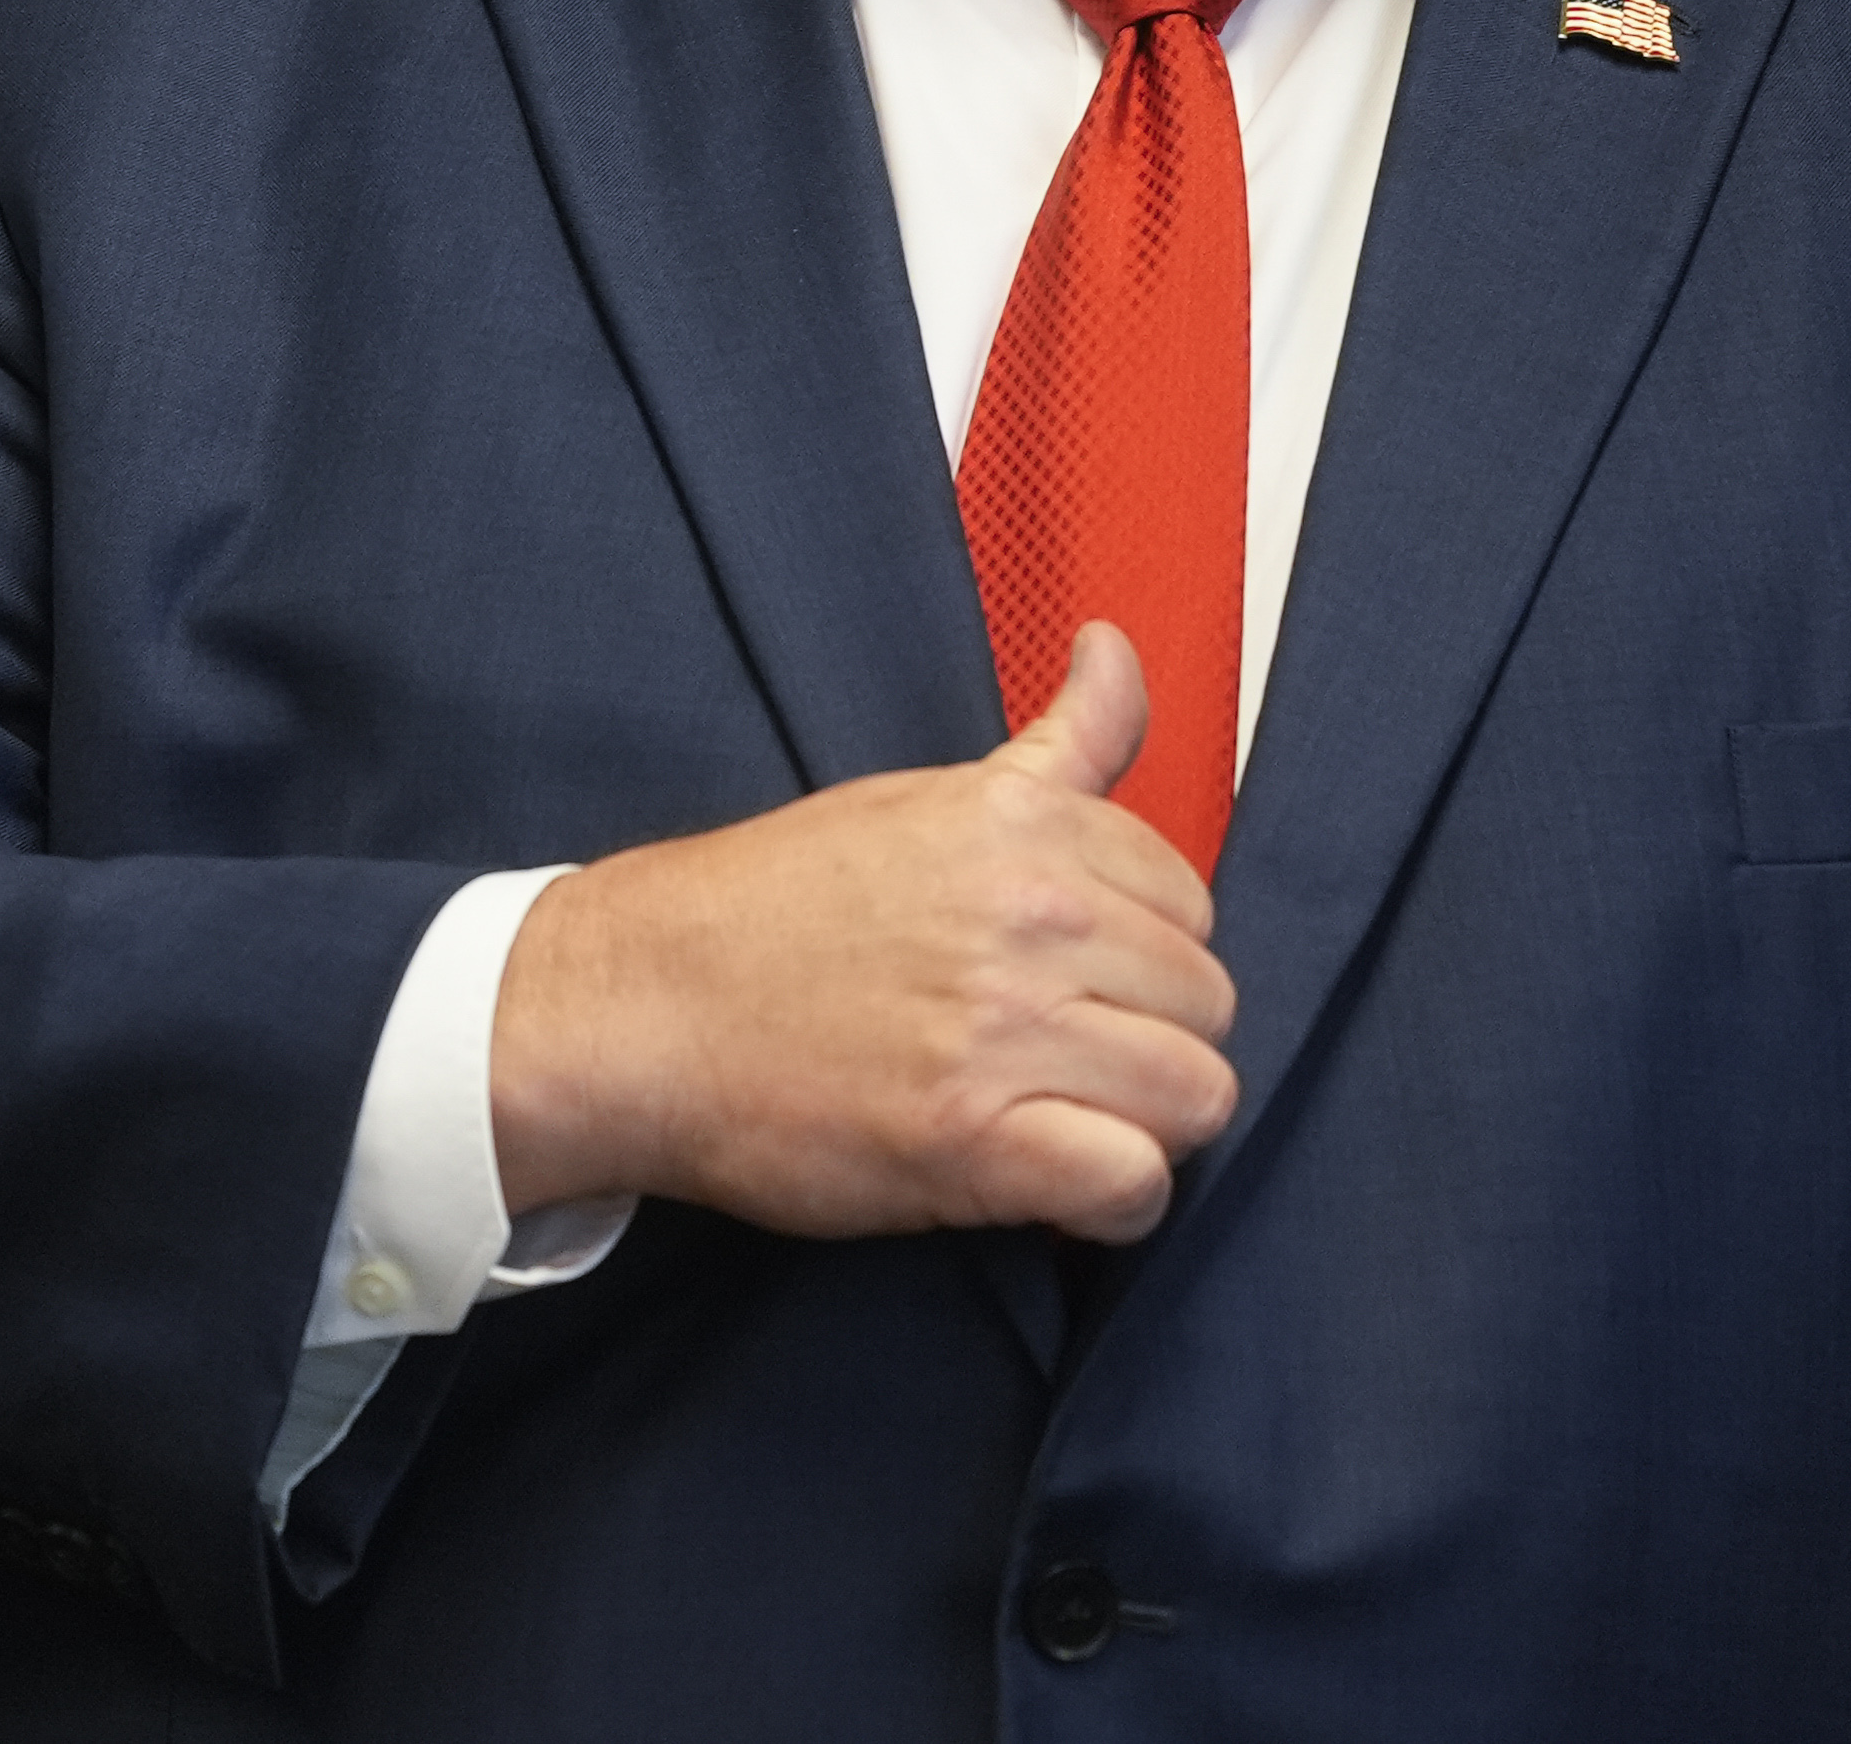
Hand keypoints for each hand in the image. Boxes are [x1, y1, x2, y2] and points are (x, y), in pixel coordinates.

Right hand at [486, 621, 1238, 1245]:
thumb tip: (1114, 648)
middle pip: (1207, 1002)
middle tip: (1067, 1060)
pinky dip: (1114, 1201)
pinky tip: (1060, 1187)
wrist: (644, 1005)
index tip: (1079, 982)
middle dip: (1153, 1039)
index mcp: (1027, 824)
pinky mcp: (971, 1141)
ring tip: (1069, 1123)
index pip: (1190, 901)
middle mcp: (1032, 916)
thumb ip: (1056, 742)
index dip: (1143, 954)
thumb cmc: (777, 904)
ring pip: (1195, 1095)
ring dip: (1145, 1124)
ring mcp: (1005, 1031)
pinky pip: (1133, 1183)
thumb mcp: (927, 794)